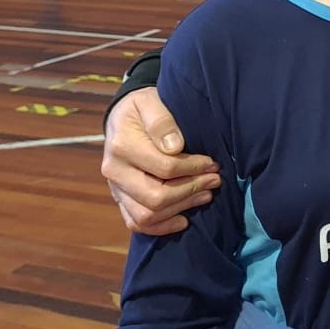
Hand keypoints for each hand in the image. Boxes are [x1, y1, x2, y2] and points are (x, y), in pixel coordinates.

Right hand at [101, 87, 221, 234]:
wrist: (121, 117)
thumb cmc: (141, 108)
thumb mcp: (150, 101)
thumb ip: (161, 121)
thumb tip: (175, 147)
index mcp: (121, 146)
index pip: (164, 167)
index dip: (193, 169)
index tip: (212, 163)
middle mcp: (114, 172)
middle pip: (155, 197)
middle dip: (191, 190)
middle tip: (215, 180)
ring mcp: (115, 189)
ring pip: (147, 215)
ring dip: (181, 208)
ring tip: (206, 196)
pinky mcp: (120, 199)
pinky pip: (135, 223)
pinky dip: (161, 227)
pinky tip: (184, 219)